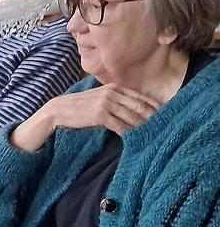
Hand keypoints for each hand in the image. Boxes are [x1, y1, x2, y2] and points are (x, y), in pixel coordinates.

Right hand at [45, 84, 159, 133]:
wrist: (59, 110)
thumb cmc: (80, 107)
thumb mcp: (99, 98)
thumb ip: (116, 100)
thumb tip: (133, 112)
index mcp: (114, 88)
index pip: (141, 97)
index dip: (155, 106)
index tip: (166, 115)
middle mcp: (112, 93)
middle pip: (140, 106)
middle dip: (154, 117)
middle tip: (166, 127)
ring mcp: (107, 103)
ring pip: (132, 117)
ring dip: (144, 127)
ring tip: (154, 135)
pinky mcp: (100, 115)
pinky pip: (121, 126)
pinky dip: (130, 133)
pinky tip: (136, 139)